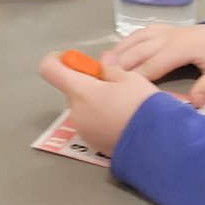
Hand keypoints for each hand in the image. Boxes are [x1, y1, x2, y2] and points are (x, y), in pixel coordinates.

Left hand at [38, 53, 158, 155]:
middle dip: (87, 84)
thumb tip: (103, 61)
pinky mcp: (93, 143)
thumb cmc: (142, 106)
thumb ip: (112, 69)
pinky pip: (91, 124)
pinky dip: (101, 118)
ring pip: (83, 107)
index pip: (50, 70)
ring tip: (122, 105)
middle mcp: (76, 111)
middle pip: (71, 90)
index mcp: (81, 91)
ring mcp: (83, 130)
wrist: (155, 143)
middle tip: (113, 84)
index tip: (73, 60)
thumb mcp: (131, 79)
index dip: (57, 61)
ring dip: (95, 102)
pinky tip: (122, 120)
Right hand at [101, 23, 204, 107]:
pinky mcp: (166, 29)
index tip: (117, 89)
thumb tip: (194, 104)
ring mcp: (165, 31)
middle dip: (118, 65)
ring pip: (136, 40)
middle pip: (137, 52)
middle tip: (98, 78)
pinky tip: (117, 50)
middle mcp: (167, 38)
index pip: (151, 65)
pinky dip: (127, 41)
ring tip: (101, 64)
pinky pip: (141, 33)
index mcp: (179, 49)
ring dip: (118, 51)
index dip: (133, 77)